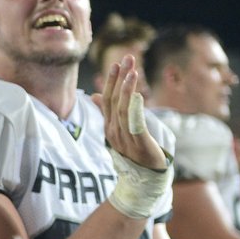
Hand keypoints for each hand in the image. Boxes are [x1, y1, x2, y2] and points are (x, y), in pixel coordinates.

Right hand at [92, 54, 165, 170]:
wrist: (145, 179)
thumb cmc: (135, 153)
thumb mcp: (121, 130)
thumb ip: (109, 113)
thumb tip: (95, 96)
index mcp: (110, 128)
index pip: (108, 101)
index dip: (112, 82)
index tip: (117, 63)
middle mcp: (114, 132)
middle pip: (114, 102)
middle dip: (120, 79)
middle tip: (126, 59)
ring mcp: (125, 139)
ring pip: (124, 110)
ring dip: (128, 89)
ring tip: (133, 72)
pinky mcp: (139, 144)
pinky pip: (135, 124)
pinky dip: (135, 109)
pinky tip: (138, 95)